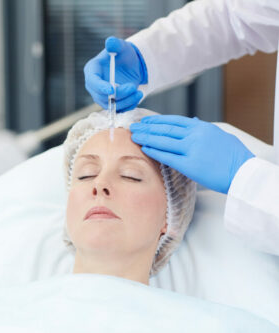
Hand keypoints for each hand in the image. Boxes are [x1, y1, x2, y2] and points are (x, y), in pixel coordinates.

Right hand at [84, 36, 147, 111]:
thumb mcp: (121, 47)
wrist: (131, 65)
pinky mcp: (111, 103)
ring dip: (126, 101)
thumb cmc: (123, 54)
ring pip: (111, 105)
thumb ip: (115, 44)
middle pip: (101, 96)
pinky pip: (118, 109)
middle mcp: (94, 86)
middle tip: (132, 87)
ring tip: (138, 92)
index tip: (111, 90)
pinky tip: (137, 96)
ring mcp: (101, 96)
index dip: (100, 87)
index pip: (92, 81)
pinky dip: (128, 105)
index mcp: (92, 71)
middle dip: (118, 95)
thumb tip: (110, 42)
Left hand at [130, 115, 254, 193]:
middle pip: (165, 129)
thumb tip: (192, 120)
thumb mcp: (220, 135)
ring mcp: (192, 149)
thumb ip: (203, 128)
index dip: (157, 120)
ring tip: (134, 136)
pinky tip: (145, 148)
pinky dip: (154, 151)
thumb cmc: (234, 156)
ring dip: (147, 137)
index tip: (146, 121)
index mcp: (202, 127)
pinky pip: (167, 156)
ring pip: (163, 140)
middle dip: (147, 128)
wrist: (243, 172)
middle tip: (133, 127)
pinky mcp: (189, 164)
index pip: (174, 120)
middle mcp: (195, 135)